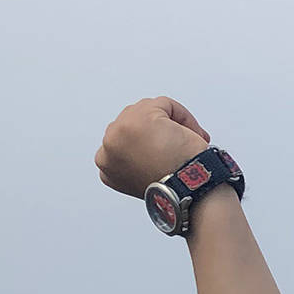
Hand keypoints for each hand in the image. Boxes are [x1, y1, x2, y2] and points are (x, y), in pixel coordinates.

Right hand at [96, 96, 212, 197]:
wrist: (187, 189)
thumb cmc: (174, 188)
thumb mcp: (141, 176)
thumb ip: (133, 158)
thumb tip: (144, 141)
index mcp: (106, 165)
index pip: (123, 140)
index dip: (147, 143)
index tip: (163, 154)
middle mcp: (108, 147)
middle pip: (132, 122)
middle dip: (156, 130)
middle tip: (176, 146)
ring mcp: (121, 130)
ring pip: (147, 109)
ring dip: (167, 122)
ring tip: (180, 143)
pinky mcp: (141, 117)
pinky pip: (164, 104)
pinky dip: (180, 115)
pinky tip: (187, 135)